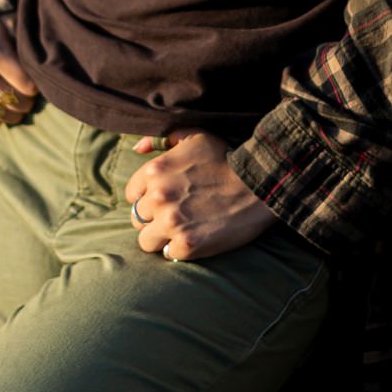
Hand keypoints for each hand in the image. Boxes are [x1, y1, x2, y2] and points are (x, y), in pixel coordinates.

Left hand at [122, 128, 277, 261]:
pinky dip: (181, 250)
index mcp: (154, 171)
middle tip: (177, 216)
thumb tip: (137, 148)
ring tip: (183, 230)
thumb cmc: (227, 158)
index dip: (147, 199)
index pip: (131, 195)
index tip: (164, 201)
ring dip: (162, 238)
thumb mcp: (195, 137)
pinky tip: (197, 238)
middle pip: (137, 219)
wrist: (260, 185)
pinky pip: (169, 254)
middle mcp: (157, 197)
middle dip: (154, 219)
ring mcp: (171, 222)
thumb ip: (163, 139)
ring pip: (146, 241)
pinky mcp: (187, 245)